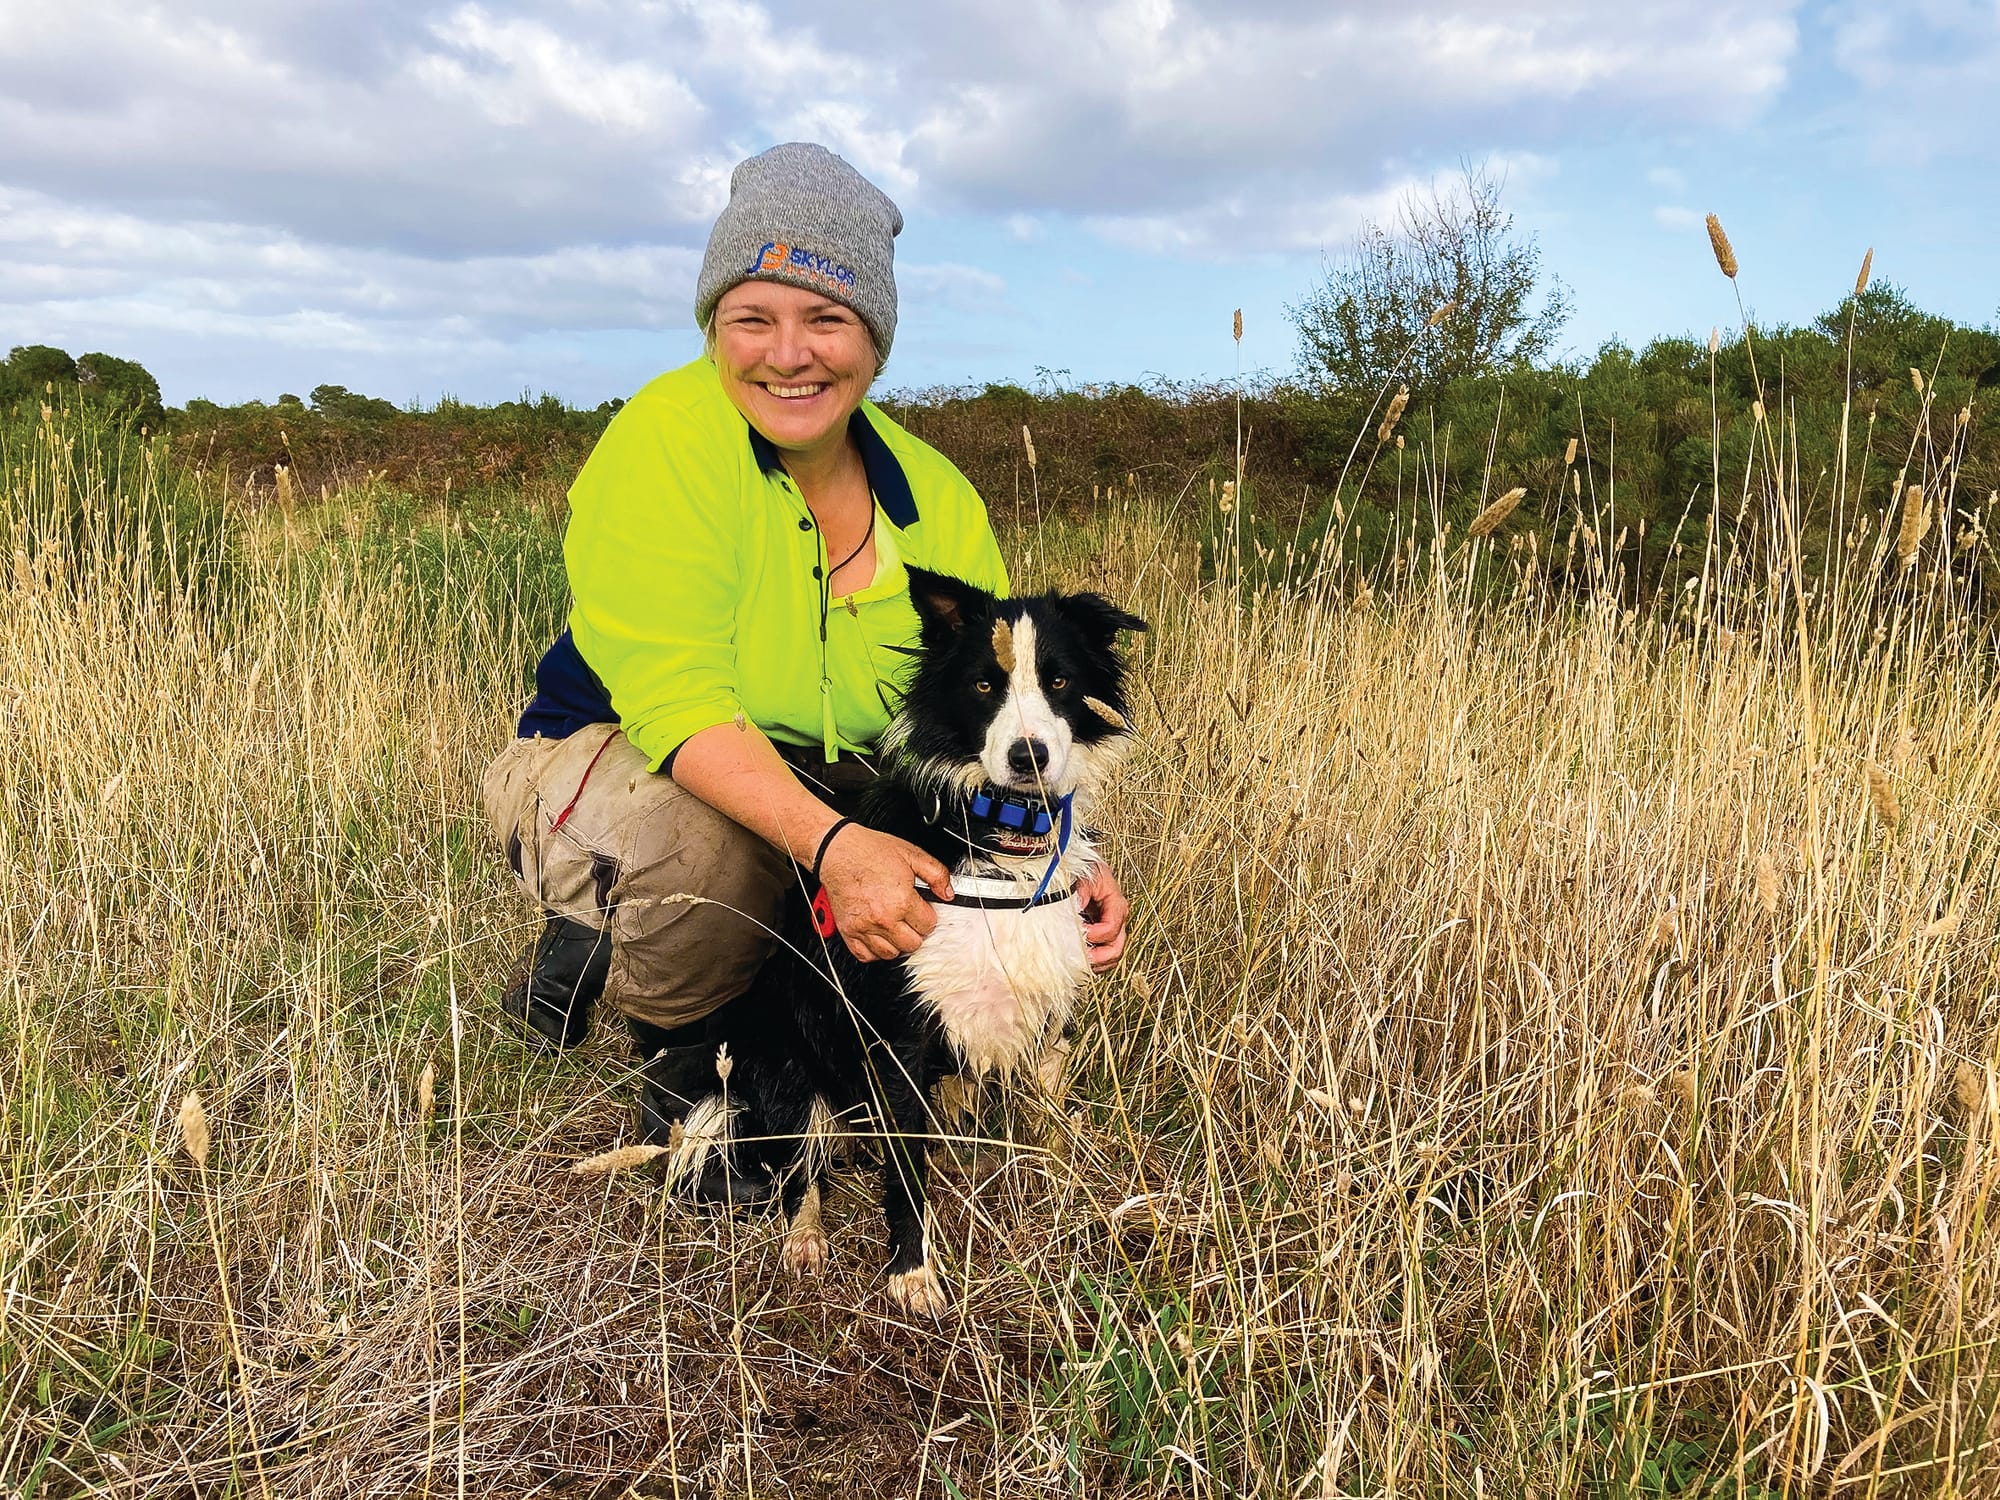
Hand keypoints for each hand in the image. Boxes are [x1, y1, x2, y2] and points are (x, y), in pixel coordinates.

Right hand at [817, 824, 954, 962]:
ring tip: (895, 926)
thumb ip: (937, 874)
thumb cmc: (869, 851)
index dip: (928, 915)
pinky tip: (879, 935)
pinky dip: (874, 950)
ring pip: (891, 954)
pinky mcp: (848, 931)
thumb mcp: (911, 854)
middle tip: (910, 917)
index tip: (922, 908)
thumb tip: (948, 893)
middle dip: (915, 931)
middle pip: (912, 944)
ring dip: (896, 942)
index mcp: (901, 900)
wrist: (837, 850)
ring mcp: (864, 927)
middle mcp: (883, 918)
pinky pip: (866, 955)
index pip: (928, 925)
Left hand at [1075, 862, 1130, 972]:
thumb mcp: (1083, 876)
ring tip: (1079, 960)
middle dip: (1099, 956)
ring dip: (1096, 962)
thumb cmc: (1085, 870)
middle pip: (1116, 947)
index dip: (1095, 934)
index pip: (1111, 928)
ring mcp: (1112, 928)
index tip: (1079, 932)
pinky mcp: (1103, 935)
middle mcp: (1118, 918)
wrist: (1083, 869)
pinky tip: (1080, 958)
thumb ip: (1079, 894)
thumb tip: (1074, 911)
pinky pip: (1104, 956)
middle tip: (1080, 957)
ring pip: (1112, 955)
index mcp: (1116, 903)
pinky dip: (1094, 962)